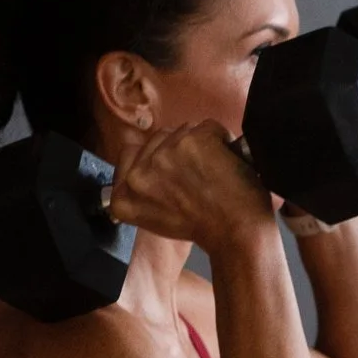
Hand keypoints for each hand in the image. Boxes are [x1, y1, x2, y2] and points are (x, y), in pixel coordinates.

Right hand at [105, 121, 275, 252]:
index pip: (128, 153)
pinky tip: (225, 164)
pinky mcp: (194, 140)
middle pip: (157, 137)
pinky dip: (220, 140)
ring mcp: (165, 154)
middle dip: (176, 148)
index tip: (168, 167)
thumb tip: (148, 157)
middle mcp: (139, 173)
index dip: (151, 154)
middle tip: (194, 174)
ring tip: (210, 171)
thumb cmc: (200, 227)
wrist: (234, 230)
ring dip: (197, 144)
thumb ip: (144, 186)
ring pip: (182, 130)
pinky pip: (208, 127)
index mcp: (123, 197)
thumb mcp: (154, 215)